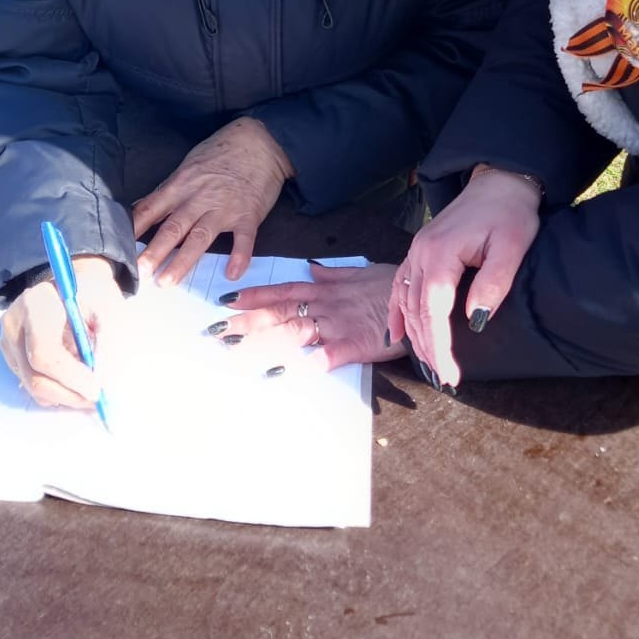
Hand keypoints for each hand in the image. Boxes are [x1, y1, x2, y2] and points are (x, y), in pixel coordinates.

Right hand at [0, 255, 123, 408]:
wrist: (72, 284)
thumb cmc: (93, 294)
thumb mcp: (109, 308)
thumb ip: (107, 343)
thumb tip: (103, 381)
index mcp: (36, 303)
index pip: (44, 351)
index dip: (70, 376)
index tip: (96, 388)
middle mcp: (13, 324)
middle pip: (35, 376)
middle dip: (69, 394)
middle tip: (96, 400)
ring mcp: (7, 342)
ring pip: (32, 386)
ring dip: (64, 394)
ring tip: (88, 385)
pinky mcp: (10, 356)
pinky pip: (31, 383)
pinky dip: (56, 390)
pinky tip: (74, 379)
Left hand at [133, 117, 292, 285]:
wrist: (260, 140)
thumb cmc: (222, 151)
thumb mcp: (189, 165)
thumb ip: (170, 189)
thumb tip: (145, 207)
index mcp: (181, 185)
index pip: (151, 208)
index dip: (134, 229)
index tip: (118, 247)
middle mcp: (199, 198)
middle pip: (172, 227)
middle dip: (154, 252)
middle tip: (138, 273)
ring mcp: (224, 207)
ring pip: (200, 237)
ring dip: (182, 261)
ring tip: (167, 281)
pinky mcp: (249, 214)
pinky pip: (243, 239)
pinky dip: (239, 256)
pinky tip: (232, 274)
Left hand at [221, 263, 406, 370]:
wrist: (420, 298)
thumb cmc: (389, 286)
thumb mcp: (358, 272)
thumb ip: (330, 273)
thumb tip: (309, 267)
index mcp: (324, 289)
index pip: (281, 292)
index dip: (253, 295)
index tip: (226, 300)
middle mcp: (324, 306)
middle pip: (279, 313)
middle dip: (246, 322)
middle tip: (218, 331)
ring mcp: (338, 325)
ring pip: (295, 332)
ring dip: (265, 342)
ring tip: (238, 352)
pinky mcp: (355, 344)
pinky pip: (328, 355)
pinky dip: (309, 361)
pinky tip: (287, 371)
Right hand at [388, 167, 540, 388]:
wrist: (498, 182)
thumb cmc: (509, 213)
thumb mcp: (511, 248)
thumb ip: (493, 284)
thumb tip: (476, 320)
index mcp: (440, 253)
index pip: (433, 310)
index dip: (440, 345)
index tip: (451, 373)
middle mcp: (420, 252)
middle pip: (415, 309)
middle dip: (428, 347)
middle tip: (445, 377)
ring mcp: (416, 250)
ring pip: (404, 300)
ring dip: (414, 334)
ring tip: (429, 363)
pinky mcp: (420, 251)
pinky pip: (400, 286)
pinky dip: (397, 311)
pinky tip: (397, 333)